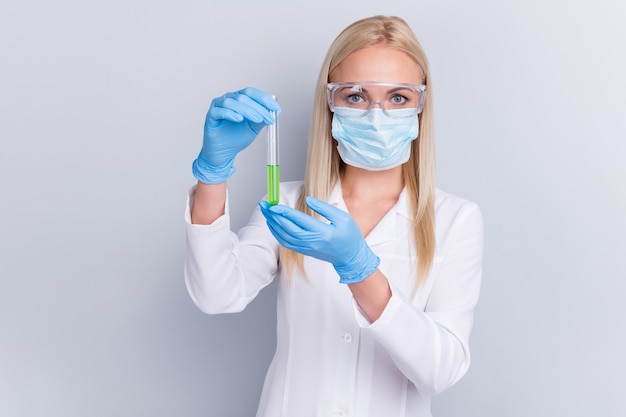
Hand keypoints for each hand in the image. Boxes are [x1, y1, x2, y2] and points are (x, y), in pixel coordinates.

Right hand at [192, 87, 279, 183]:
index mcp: (239, 100)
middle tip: (268, 118)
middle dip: (259, 107)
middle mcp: (228, 100)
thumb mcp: (253, 128)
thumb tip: (275, 112)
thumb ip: (262, 119)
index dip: (265, 99)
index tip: (276, 109)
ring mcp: (218, 107)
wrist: (224, 152)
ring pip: (231, 102)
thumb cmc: (236, 137)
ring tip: (257, 120)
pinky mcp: (211, 117)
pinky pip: (219, 111)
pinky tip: (239, 119)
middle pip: (243, 97)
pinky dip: (230, 113)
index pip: (252, 93)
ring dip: (247, 110)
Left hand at [258, 196, 379, 283]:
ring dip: (273, 224)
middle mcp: (312, 242)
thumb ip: (324, 208)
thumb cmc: (349, 236)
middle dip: (274, 216)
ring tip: (266, 212)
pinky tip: (273, 224)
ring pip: (284, 237)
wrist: (350, 257)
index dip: (285, 212)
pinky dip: (277, 233)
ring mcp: (307, 248)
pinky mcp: (304, 251)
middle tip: (264, 204)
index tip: (275, 204)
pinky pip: (286, 243)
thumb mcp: (343, 218)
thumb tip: (308, 199)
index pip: (299, 221)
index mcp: (322, 233)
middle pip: (287, 229)